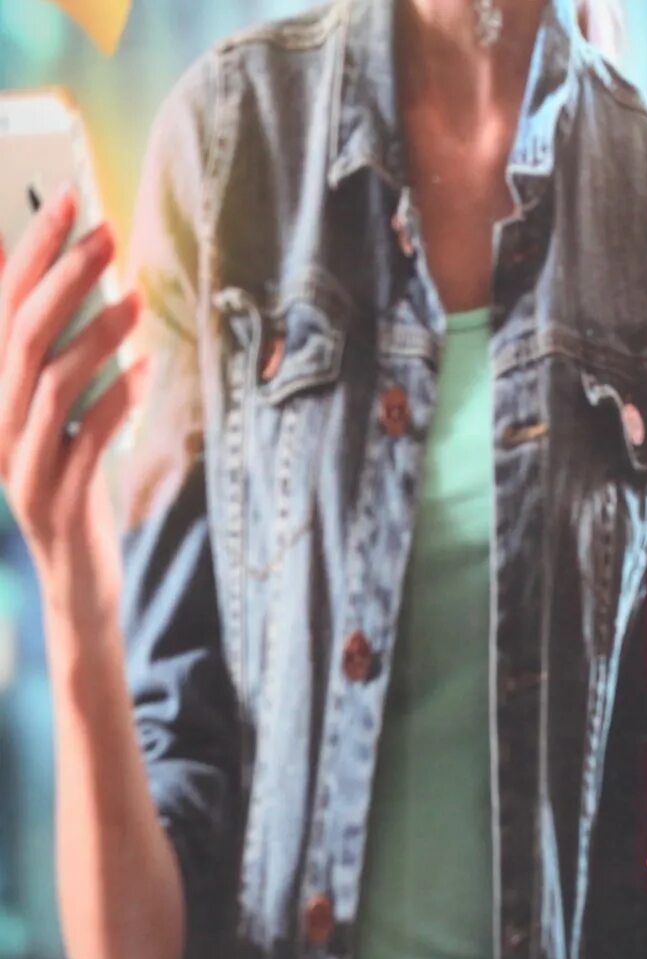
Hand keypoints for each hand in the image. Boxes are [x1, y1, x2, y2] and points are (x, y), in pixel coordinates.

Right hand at [0, 188, 149, 644]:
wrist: (78, 582)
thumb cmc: (75, 486)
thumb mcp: (58, 418)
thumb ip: (58, 356)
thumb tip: (73, 279)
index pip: (2, 306)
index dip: (31, 250)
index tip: (70, 200)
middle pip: (21, 334)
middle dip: (62, 277)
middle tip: (108, 234)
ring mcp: (21, 461)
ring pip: (50, 383)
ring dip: (95, 335)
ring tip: (136, 301)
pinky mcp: (55, 497)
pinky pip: (86, 439)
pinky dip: (114, 401)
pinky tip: (144, 372)